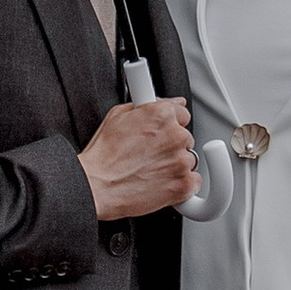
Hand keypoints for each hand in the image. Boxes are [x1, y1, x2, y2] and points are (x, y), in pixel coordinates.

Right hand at [79, 96, 196, 219]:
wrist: (96, 187)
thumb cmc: (102, 156)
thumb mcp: (117, 116)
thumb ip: (147, 105)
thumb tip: (168, 102)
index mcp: (161, 115)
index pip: (182, 113)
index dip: (169, 124)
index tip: (162, 132)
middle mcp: (175, 135)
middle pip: (185, 138)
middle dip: (170, 145)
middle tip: (149, 155)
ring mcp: (181, 161)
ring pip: (189, 160)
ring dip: (175, 164)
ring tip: (150, 171)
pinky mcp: (184, 185)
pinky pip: (194, 182)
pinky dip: (181, 185)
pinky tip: (162, 184)